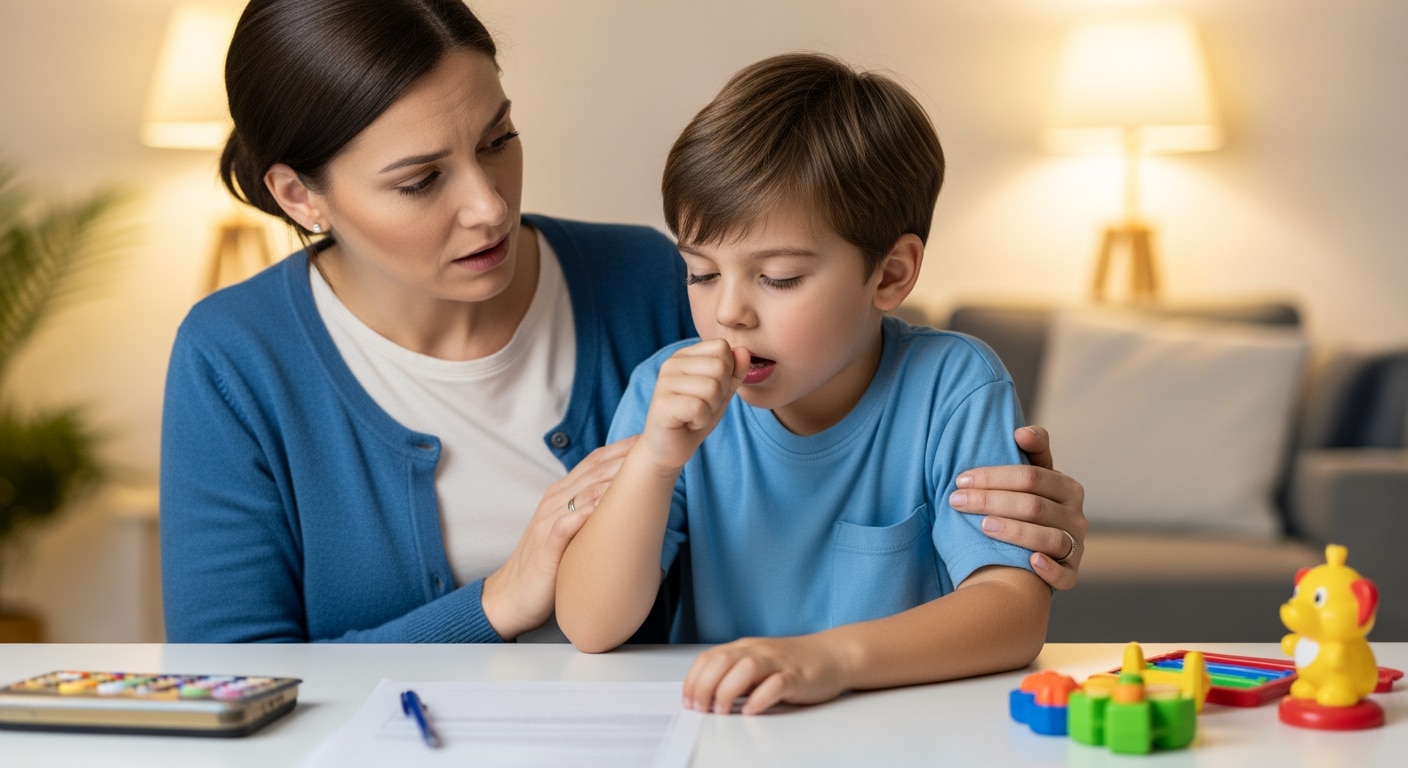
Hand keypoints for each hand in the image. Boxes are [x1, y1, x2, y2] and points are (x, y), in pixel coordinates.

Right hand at [482, 435, 636, 639]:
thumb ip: (593, 512)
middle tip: (656, 447)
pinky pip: (565, 525)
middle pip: (594, 470)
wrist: (512, 597)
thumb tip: (633, 505)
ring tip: (642, 472)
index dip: (623, 448)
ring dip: (612, 480)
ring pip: (583, 492)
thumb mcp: (572, 531)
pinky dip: (584, 514)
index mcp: (562, 494)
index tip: (652, 439)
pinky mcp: (545, 548)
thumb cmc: (550, 564)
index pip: (595, 461)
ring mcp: (548, 522)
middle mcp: (555, 501)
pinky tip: (603, 507)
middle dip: (626, 457)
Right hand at [640, 339, 748, 472]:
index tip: (710, 391)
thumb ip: (735, 371)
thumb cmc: (695, 417)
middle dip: (720, 393)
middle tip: (702, 406)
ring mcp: (664, 382)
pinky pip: (699, 407)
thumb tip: (744, 350)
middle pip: (720, 366)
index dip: (727, 373)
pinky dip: (701, 421)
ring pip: (712, 388)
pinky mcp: (662, 404)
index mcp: (684, 355)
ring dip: (710, 409)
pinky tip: (687, 423)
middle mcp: (671, 363)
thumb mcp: (722, 392)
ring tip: (694, 415)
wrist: (669, 449)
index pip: (722, 347)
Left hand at [683, 635, 847, 714]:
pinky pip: (776, 684)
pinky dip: (760, 698)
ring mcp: (778, 662)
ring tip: (721, 711)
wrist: (833, 654)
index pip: (709, 658)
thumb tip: (707, 696)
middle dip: (704, 686)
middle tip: (700, 708)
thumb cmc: (794, 663)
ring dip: (727, 691)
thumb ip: (735, 675)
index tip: (688, 700)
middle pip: (722, 661)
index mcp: (745, 648)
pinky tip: (751, 710)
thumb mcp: (758, 664)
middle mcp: (758, 651)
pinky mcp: (797, 677)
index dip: (693, 680)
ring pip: (745, 669)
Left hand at [950, 426, 1086, 589]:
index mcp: (1067, 487)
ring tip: (983, 526)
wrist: (1034, 552)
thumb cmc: (1028, 506)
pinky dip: (1050, 569)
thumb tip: (1021, 432)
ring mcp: (1075, 546)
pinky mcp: (1071, 573)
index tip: (961, 478)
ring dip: (1015, 532)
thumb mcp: (1032, 478)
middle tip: (956, 501)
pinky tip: (1029, 562)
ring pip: (1049, 538)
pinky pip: (1065, 575)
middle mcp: (1076, 516)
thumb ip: (1033, 450)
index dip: (994, 477)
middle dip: (991, 501)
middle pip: (1033, 506)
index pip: (1031, 476)